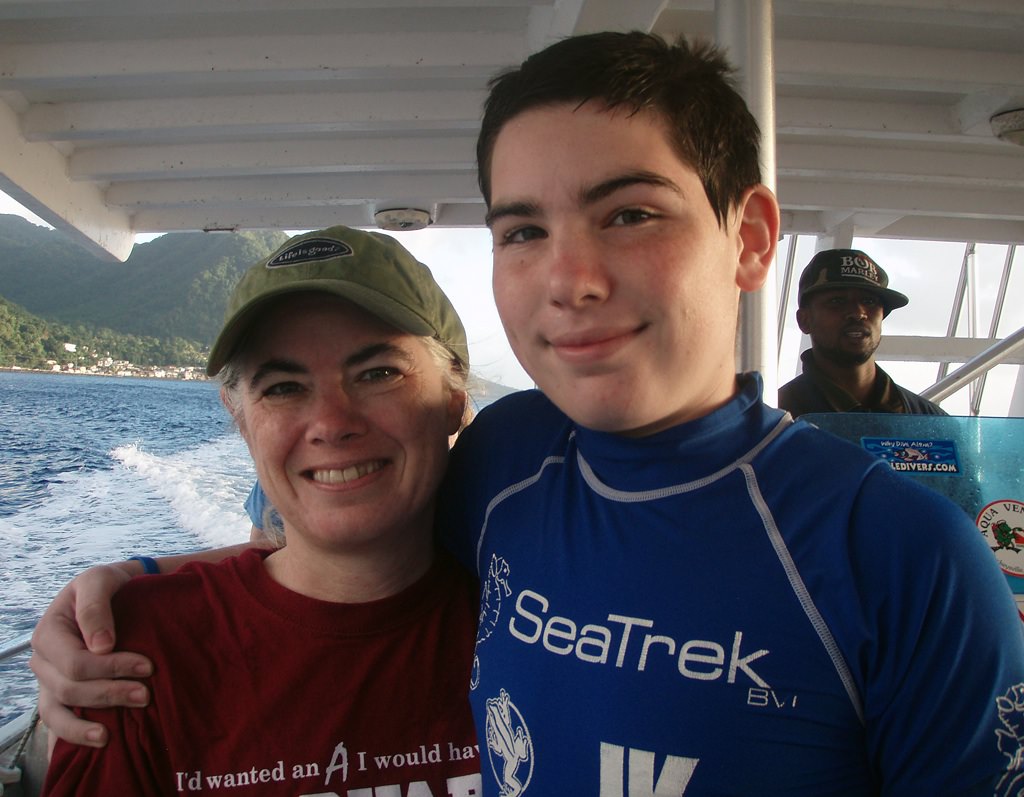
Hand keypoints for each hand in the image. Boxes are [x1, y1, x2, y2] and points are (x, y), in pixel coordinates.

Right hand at [29, 564, 153, 747]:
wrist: (111, 593)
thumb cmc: (106, 586)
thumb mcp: (100, 581)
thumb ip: (96, 608)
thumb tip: (101, 645)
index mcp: (48, 633)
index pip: (75, 662)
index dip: (111, 668)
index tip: (147, 666)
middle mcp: (43, 660)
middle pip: (70, 689)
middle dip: (109, 694)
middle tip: (145, 695)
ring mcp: (48, 680)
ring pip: (57, 712)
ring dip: (84, 726)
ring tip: (111, 736)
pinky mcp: (59, 694)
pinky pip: (57, 721)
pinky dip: (71, 734)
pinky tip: (94, 742)